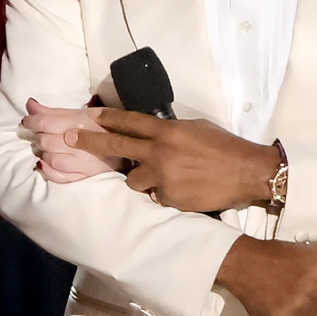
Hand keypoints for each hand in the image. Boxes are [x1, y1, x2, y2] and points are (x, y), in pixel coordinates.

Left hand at [24, 99, 119, 182]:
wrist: (134, 145)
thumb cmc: (107, 126)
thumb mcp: (84, 113)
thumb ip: (55, 111)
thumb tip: (30, 105)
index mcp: (82, 123)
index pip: (45, 123)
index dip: (31, 121)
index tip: (28, 121)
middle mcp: (83, 144)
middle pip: (46, 142)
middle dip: (38, 137)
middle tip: (39, 134)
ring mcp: (85, 163)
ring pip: (52, 159)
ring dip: (44, 153)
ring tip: (47, 148)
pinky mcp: (87, 177)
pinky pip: (61, 177)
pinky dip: (49, 171)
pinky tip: (46, 163)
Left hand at [67, 109, 279, 211]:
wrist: (247, 172)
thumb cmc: (224, 146)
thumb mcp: (196, 128)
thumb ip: (171, 131)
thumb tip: (153, 133)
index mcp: (167, 131)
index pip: (130, 122)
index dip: (107, 118)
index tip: (90, 116)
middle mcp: (159, 152)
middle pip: (116, 146)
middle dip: (90, 142)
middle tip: (69, 139)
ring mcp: (163, 177)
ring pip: (134, 181)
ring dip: (142, 180)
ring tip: (164, 178)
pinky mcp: (170, 198)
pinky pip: (156, 197)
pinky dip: (164, 195)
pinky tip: (182, 191)